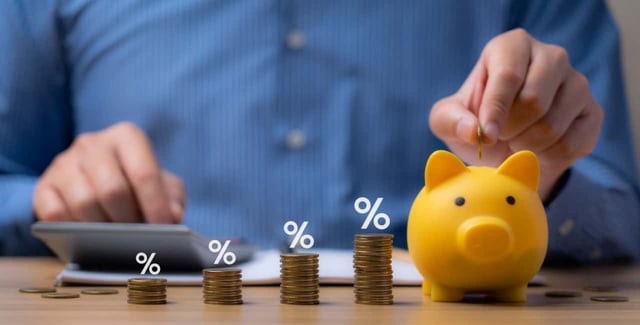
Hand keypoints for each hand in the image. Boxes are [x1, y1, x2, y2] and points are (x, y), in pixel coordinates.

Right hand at [34, 122, 184, 222]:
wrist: (100, 177)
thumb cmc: (138, 182)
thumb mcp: (164, 185)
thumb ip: (173, 199)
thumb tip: (173, 217)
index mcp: (126, 136)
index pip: (143, 172)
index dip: (155, 205)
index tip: (163, 229)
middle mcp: (93, 143)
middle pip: (112, 189)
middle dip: (128, 220)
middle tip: (138, 237)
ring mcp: (64, 162)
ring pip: (84, 202)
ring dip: (104, 228)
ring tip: (117, 239)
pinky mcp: (44, 185)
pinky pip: (55, 213)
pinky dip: (74, 229)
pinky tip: (89, 235)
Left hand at [429, 29, 602, 200]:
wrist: (506, 146)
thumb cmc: (476, 121)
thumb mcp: (448, 120)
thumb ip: (450, 120)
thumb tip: (473, 130)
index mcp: (512, 47)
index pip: (508, 76)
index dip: (495, 110)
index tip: (486, 136)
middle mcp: (550, 56)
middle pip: (535, 101)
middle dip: (510, 130)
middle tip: (500, 137)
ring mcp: (577, 83)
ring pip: (553, 125)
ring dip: (526, 146)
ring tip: (515, 142)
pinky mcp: (593, 112)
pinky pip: (571, 144)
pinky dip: (546, 158)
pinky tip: (537, 150)